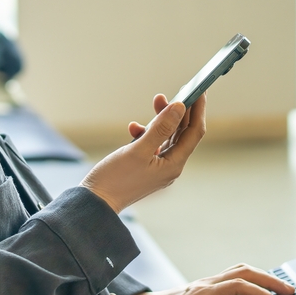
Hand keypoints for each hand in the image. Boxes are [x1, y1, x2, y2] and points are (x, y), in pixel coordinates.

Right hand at [80, 93, 206, 212]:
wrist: (95, 203)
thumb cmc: (115, 179)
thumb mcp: (138, 150)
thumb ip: (160, 128)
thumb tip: (179, 107)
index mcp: (174, 164)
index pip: (194, 133)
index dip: (198, 111)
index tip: (199, 91)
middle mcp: (170, 166)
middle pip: (182, 134)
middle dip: (179, 112)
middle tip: (175, 91)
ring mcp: (158, 167)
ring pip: (167, 137)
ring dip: (161, 119)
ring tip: (156, 100)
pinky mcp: (146, 167)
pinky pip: (152, 145)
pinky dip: (146, 133)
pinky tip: (134, 128)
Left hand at [123, 264, 294, 294]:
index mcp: (201, 294)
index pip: (237, 286)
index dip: (258, 293)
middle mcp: (206, 283)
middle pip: (244, 272)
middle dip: (269, 280)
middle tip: (290, 292)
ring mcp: (208, 281)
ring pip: (241, 270)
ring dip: (263, 276)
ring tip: (282, 288)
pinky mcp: (208, 284)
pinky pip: (235, 275)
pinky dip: (253, 278)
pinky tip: (262, 287)